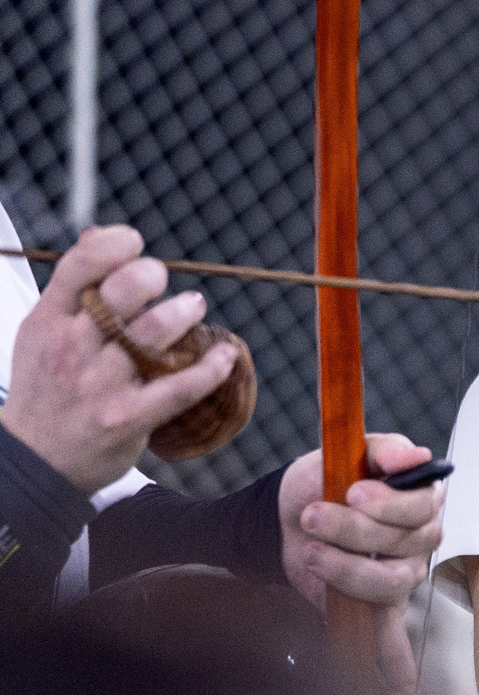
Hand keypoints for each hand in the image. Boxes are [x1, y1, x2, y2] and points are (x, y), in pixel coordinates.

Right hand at [0, 225, 236, 491]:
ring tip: (193, 309)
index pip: (81, 265)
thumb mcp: (42, 331)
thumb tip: (100, 235)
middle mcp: (72, 347)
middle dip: (152, 275)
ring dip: (184, 313)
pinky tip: (225, 356)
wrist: (37, 459)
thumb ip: (73, 287)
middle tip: (164, 283)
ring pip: (153, 332)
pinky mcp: (128, 417)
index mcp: (49, 321)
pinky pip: (179, 387)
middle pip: (123, 292)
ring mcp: (100, 384)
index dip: (115, 244)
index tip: (136, 245)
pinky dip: (211, 368)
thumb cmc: (47, 387)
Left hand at [280, 432, 445, 694]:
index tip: (350, 491)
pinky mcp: (374, 608)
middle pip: (406, 546)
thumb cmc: (321, 480)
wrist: (282, 513)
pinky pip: (393, 642)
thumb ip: (385, 451)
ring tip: (310, 553)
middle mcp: (418, 543)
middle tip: (311, 517)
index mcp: (421, 503)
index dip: (388, 504)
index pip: (422, 509)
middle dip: (354, 531)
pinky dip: (396, 670)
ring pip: (390, 585)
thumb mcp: (347, 453)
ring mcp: (399, 578)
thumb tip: (417, 457)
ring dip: (347, 570)